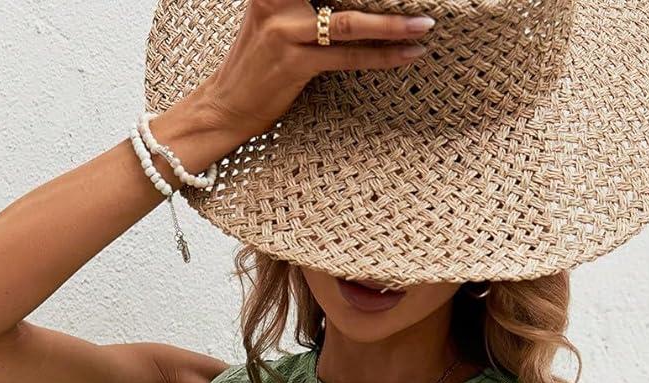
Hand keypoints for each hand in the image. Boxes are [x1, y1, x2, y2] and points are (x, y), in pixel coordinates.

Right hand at [197, 0, 436, 142]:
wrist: (223, 106)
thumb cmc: (254, 64)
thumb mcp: (272, 18)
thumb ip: (301, 2)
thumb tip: (346, 5)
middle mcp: (278, 1)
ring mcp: (285, 32)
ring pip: (350, 23)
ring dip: (393, 26)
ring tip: (424, 25)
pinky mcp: (294, 64)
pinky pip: (347, 58)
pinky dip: (382, 56)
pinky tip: (407, 54)